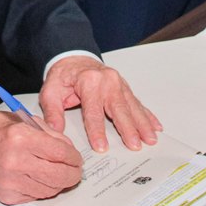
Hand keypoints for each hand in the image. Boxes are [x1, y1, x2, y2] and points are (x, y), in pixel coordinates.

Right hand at [0, 111, 82, 204]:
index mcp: (21, 138)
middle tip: (75, 170)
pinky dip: (42, 188)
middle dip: (73, 174)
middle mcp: (16, 161)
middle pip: (59, 175)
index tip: (77, 158)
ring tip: (58, 174)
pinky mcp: (7, 195)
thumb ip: (48, 133)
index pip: (60, 153)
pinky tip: (39, 178)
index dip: (74, 157)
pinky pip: (35, 196)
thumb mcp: (22, 120)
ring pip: (50, 189)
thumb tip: (68, 149)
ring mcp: (11, 181)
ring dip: (59, 183)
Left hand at [38, 56, 161, 152]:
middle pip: (119, 109)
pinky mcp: (124, 87)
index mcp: (88, 81)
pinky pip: (137, 103)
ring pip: (132, 106)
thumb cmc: (63, 76)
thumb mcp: (50, 90)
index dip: (97, 131)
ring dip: (142, 124)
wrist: (74, 58)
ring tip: (150, 139)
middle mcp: (107, 81)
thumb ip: (52, 111)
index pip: (93, 111)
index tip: (101, 147)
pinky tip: (155, 126)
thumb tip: (56, 130)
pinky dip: (147, 115)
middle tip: (135, 146)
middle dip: (128, 129)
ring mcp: (119, 83)